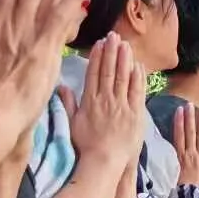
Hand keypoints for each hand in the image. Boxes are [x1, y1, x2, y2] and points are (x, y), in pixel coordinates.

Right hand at [62, 34, 146, 175]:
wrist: (103, 162)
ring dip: (124, 59)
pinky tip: (137, 65)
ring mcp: (121, 106)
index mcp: (90, 101)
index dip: (97, 57)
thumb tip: (61, 87)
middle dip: (112, 52)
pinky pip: (136, 92)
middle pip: (109, 71)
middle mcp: (105, 100)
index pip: (94, 73)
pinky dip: (137, 77)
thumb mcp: (72, 123)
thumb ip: (68, 104)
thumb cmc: (86, 146)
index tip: (100, 44)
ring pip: (123, 77)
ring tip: (126, 44)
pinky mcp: (135, 114)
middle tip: (114, 36)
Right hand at [174, 102, 198, 193]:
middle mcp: (190, 155)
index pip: (178, 136)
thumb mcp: (175, 177)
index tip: (179, 111)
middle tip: (189, 105)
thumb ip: (176, 164)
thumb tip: (175, 157)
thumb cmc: (183, 194)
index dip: (179, 122)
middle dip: (189, 118)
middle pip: (189, 133)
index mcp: (180, 158)